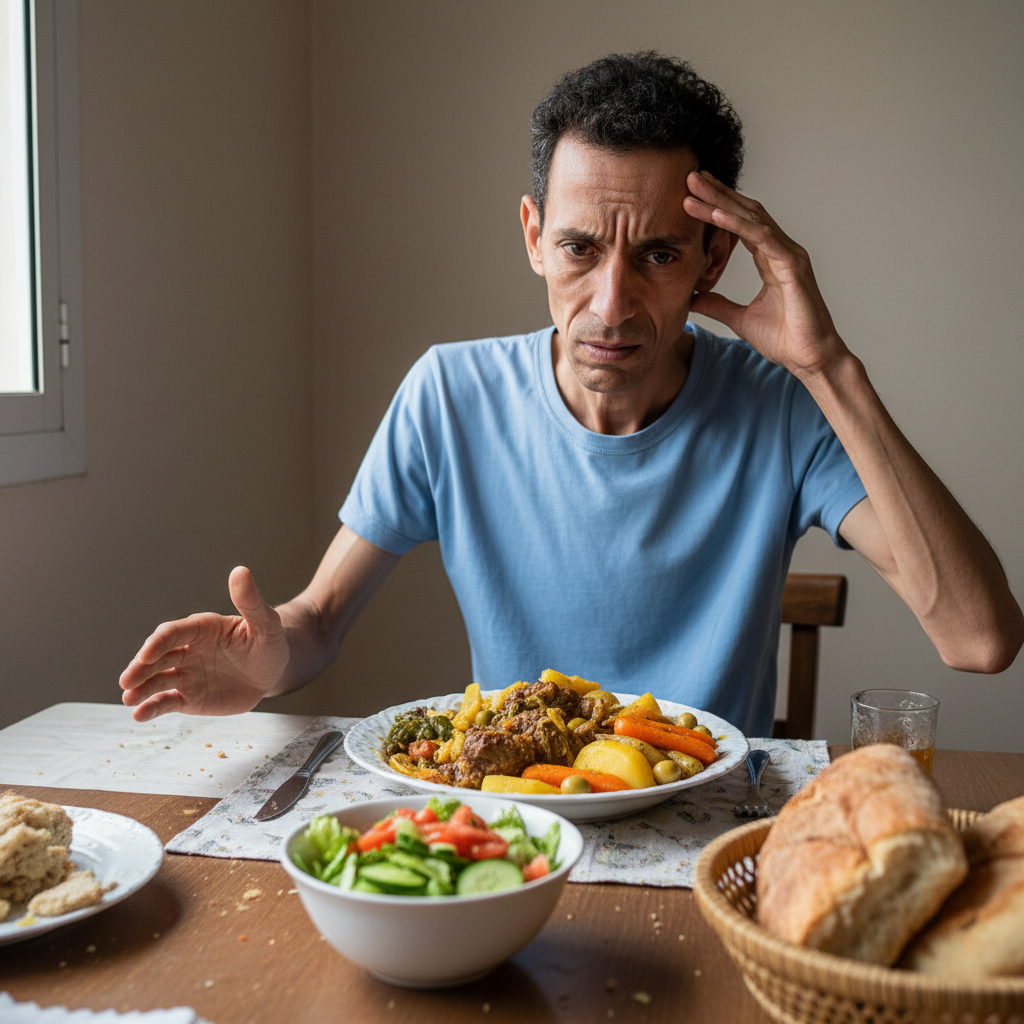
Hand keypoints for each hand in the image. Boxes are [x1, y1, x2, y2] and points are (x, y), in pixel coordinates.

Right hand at [119, 566, 289, 721]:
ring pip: (157, 681)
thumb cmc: (268, 643)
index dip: (158, 643)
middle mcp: (187, 650)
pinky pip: (166, 702)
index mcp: (200, 628)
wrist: (272, 673)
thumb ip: (251, 602)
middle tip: (127, 680)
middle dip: (140, 667)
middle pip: (157, 657)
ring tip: (128, 699)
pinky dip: (151, 708)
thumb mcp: (266, 623)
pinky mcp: (188, 698)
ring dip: (141, 689)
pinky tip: (139, 715)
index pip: (173, 632)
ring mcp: (185, 674)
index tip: (147, 655)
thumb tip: (241, 571)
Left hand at [684, 170, 846, 377]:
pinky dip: (737, 225)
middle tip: (691, 176)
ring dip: (721, 202)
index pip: (741, 224)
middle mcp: (781, 250)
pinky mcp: (792, 266)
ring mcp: (789, 255)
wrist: (810, 359)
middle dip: (718, 193)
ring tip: (695, 187)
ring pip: (752, 218)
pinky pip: (761, 238)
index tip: (692, 195)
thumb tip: (693, 297)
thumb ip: (717, 304)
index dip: (718, 207)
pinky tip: (715, 214)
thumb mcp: (739, 319)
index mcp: (771, 259)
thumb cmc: (785, 339)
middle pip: (746, 212)